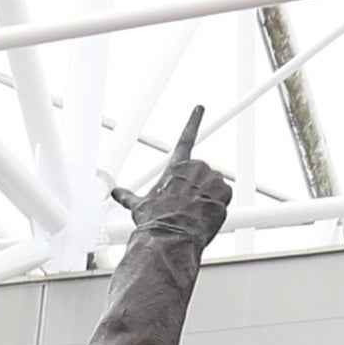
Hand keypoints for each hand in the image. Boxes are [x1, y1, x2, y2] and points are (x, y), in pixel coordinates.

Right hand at [110, 105, 231, 241]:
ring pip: (215, 185)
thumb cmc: (154, 220)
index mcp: (176, 167)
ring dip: (209, 197)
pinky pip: (226, 196)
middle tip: (188, 205)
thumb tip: (117, 194)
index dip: (193, 121)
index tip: (199, 108)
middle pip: (203, 174)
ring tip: (195, 211)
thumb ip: (129, 197)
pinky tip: (207, 214)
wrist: (169, 235)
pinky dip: (220, 205)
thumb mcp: (138, 205)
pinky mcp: (224, 192)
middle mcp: (194, 168)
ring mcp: (211, 178)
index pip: (185, 138)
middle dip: (199, 188)